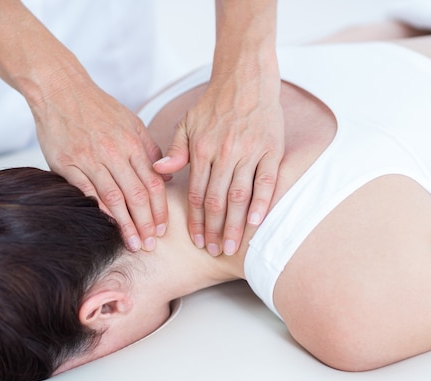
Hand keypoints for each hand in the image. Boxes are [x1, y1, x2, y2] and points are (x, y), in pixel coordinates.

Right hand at [35, 78, 167, 251]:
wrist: (60, 91)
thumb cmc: (97, 108)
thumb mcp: (131, 122)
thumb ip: (149, 150)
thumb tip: (166, 177)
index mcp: (132, 143)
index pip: (153, 183)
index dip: (160, 209)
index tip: (163, 229)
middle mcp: (114, 152)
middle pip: (136, 194)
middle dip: (146, 223)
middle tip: (151, 244)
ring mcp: (90, 158)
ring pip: (114, 197)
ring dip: (126, 224)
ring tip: (133, 244)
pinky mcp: (67, 163)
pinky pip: (86, 191)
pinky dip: (99, 210)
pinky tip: (107, 226)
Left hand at [154, 72, 283, 255]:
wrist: (245, 79)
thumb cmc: (214, 104)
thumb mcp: (187, 123)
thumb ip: (176, 150)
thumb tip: (159, 171)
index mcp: (201, 149)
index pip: (196, 194)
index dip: (196, 221)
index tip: (197, 241)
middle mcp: (224, 153)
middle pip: (216, 200)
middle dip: (214, 230)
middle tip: (214, 251)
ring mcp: (249, 152)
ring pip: (240, 195)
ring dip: (236, 224)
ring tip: (233, 246)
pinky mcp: (271, 149)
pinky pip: (267, 181)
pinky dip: (262, 202)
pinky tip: (257, 222)